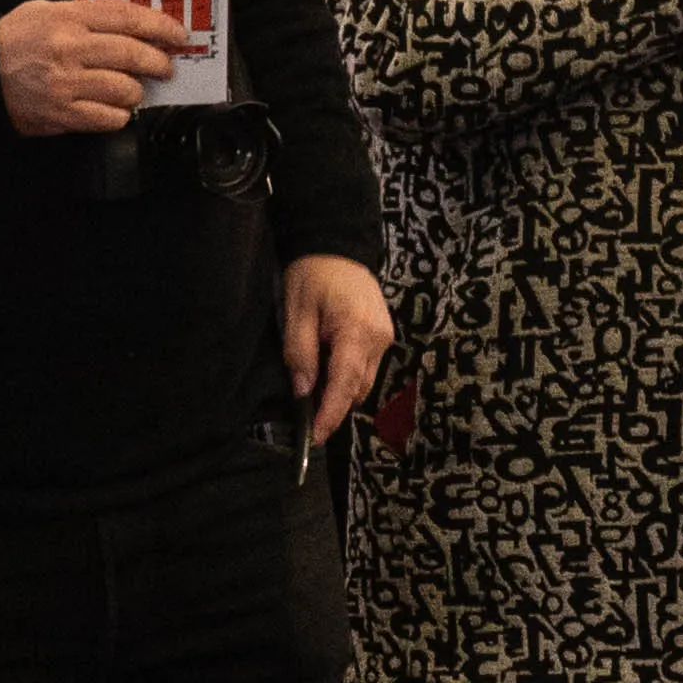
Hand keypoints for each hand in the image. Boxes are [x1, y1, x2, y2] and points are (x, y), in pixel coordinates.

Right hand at [0, 0, 189, 139]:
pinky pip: (108, 119)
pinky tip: (113, 109)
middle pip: (132, 54)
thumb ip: (87, 14)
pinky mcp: (62, 114)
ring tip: (130, 89)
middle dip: (158, 62)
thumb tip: (133, 25)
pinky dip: (118, 115)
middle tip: (165, 66)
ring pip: (125, 90)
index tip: (178, 34)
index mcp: (67, 18)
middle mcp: (69, 49)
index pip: (126, 17)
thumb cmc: (14, 40)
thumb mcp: (45, 10)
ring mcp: (66, 84)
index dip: (160, 25)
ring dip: (136, 91)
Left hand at [282, 249, 391, 447]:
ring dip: (342, 392)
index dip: (330, 414)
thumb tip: (303, 392)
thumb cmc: (313, 273)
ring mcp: (385, 338)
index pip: (344, 384)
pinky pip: (367, 367)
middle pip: (357, 388)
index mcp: (356, 331)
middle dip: (335, 407)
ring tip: (316, 397)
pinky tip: (329, 373)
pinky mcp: (384, 336)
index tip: (316, 437)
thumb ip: (300, 353)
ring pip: (364, 381)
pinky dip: (348, 377)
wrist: (338, 245)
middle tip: (308, 421)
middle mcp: (379, 340)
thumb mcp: (297, 311)